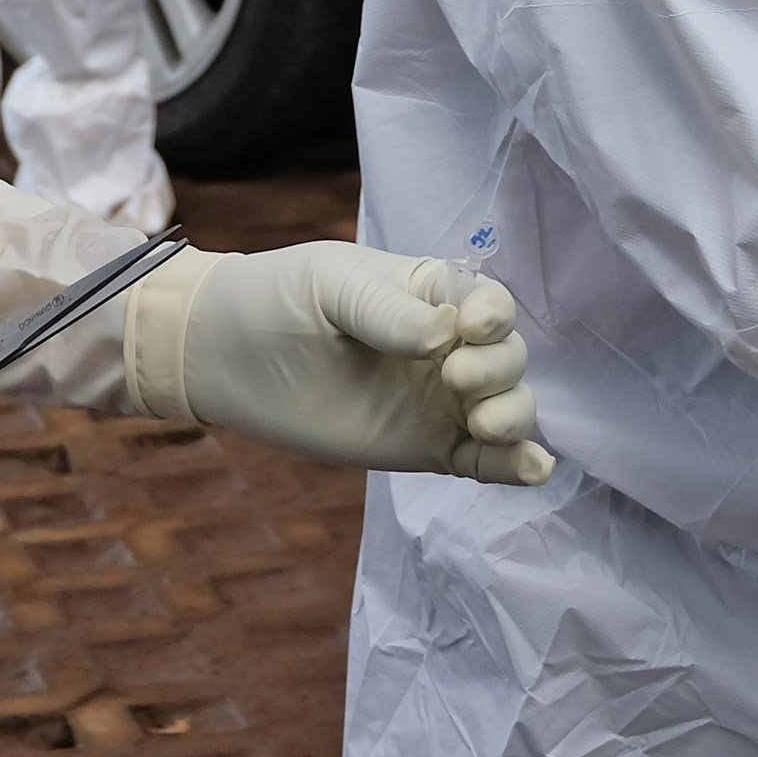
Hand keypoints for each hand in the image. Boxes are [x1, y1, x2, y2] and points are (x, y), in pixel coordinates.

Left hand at [130, 244, 554, 482]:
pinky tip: (534, 470)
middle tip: (451, 377)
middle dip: (498, 369)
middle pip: (508, 359)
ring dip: (515, 415)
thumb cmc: (277, 300)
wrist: (223, 354)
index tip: (468, 330)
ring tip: (484, 423)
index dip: (494, 317)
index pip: (489, 305)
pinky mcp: (426, 447)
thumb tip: (445, 336)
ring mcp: (440, 401)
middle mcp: (448, 347)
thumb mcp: (331, 286)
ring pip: (508, 409)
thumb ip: (388, 311)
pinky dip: (514, 466)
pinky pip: (483, 461)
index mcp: (432, 295)